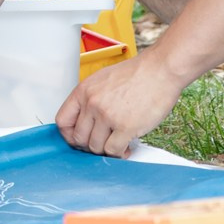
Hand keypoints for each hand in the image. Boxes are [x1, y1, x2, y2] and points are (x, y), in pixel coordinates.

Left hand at [55, 55, 185, 158]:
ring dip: (106, 149)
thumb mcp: (103, 79)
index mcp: (84, 91)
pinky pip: (113, 150)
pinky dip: (119, 153)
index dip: (68, 135)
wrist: (160, 70)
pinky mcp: (125, 127)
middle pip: (79, 138)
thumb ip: (91, 98)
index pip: (63, 121)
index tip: (77, 139)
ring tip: (117, 143)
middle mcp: (93, 103)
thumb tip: (85, 120)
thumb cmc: (137, 74)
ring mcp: (108, 116)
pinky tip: (126, 147)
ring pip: (96, 147)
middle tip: (102, 142)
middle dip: (90, 145)